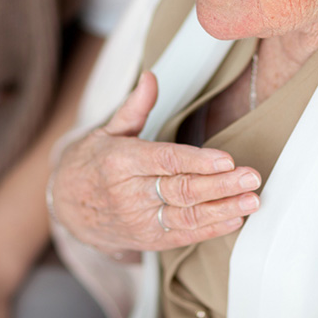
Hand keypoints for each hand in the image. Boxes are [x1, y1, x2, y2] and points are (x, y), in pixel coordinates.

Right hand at [51, 72, 261, 253]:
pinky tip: (235, 218)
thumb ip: (135, 108)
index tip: (227, 159)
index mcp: (119, 162)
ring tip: (252, 200)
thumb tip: (151, 77)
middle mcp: (128, 194)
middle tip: (252, 176)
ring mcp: (138, 221)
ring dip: (223, 209)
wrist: (65, 207)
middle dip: (221, 185)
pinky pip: (183, 235)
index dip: (197, 161)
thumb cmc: (92, 163)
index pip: (164, 161)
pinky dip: (211, 229)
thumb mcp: (107, 132)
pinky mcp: (147, 240)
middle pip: (181, 190)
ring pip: (186, 216)